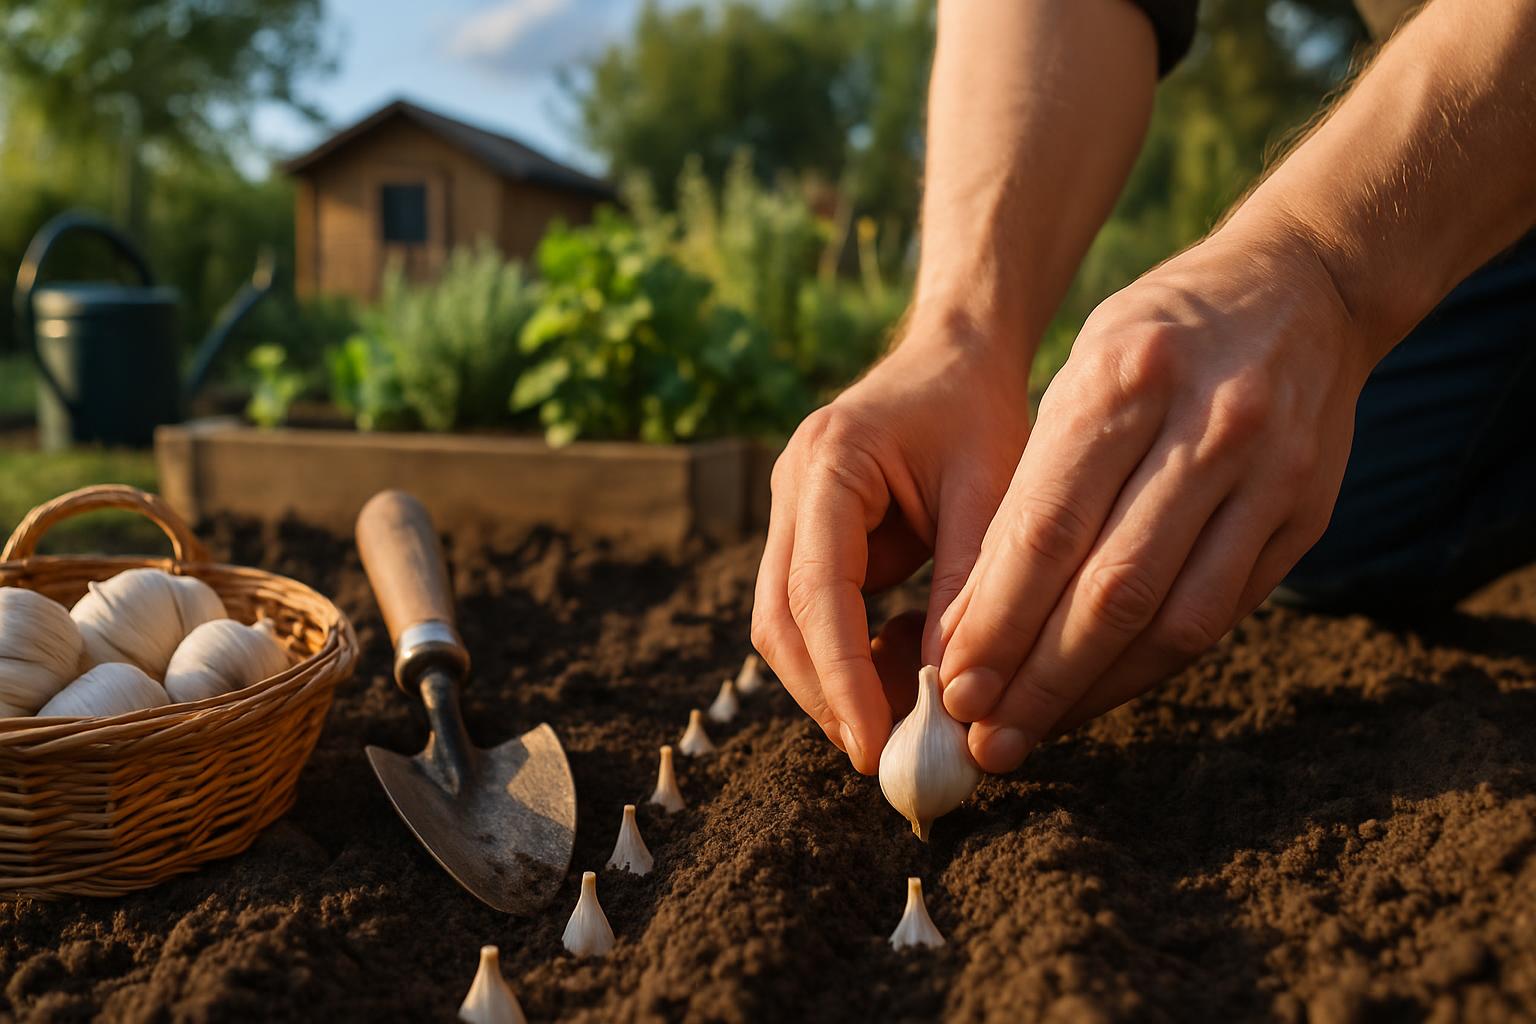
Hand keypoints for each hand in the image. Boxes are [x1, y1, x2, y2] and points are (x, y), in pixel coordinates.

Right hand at [751, 315, 1030, 772]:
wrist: (956, 355)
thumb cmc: (980, 411)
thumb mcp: (993, 494)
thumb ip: (969, 588)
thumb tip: (950, 697)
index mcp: (828, 464)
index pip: (815, 591)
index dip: (840, 677)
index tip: (873, 745)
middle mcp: (792, 490)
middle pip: (780, 620)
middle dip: (828, 695)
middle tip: (885, 756)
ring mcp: (793, 513)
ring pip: (787, 624)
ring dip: (837, 683)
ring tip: (906, 724)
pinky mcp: (810, 536)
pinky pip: (815, 614)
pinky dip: (853, 657)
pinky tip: (909, 673)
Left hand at [938, 229, 1369, 771]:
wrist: (1300, 290)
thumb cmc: (1155, 338)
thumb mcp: (1079, 375)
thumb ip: (1034, 486)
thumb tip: (974, 617)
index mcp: (1127, 379)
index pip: (1049, 525)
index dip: (997, 617)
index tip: (951, 681)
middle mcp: (1206, 429)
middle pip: (1111, 587)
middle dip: (1037, 675)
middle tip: (982, 736)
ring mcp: (1268, 477)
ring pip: (1173, 618)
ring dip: (1094, 690)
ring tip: (1031, 733)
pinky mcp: (1304, 517)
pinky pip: (1220, 616)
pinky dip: (1152, 667)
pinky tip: (1098, 695)